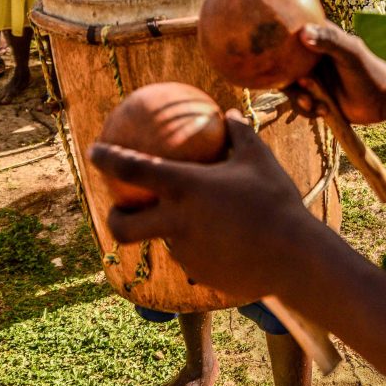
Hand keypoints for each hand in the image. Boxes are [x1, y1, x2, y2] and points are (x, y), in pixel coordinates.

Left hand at [89, 111, 323, 297]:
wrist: (293, 258)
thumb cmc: (277, 202)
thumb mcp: (260, 159)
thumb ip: (239, 133)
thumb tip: (228, 113)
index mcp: (186, 187)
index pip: (133, 169)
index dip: (107, 157)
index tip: (92, 149)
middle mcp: (177, 221)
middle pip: (124, 227)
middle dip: (112, 219)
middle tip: (118, 209)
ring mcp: (185, 251)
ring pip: (166, 239)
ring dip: (172, 230)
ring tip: (198, 221)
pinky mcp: (198, 272)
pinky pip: (192, 255)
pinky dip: (199, 246)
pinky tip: (222, 242)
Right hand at [284, 23, 385, 125]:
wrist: (384, 100)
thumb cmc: (370, 71)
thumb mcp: (351, 54)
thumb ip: (329, 41)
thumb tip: (302, 34)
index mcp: (317, 40)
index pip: (289, 35)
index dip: (277, 41)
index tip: (271, 49)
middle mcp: (310, 59)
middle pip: (284, 66)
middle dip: (287, 81)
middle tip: (303, 86)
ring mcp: (312, 79)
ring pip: (290, 89)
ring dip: (299, 99)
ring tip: (313, 105)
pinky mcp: (315, 98)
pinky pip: (300, 105)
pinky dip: (309, 110)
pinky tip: (325, 112)